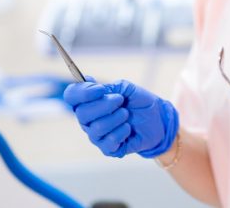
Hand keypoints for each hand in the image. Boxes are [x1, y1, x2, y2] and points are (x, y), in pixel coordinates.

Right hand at [64, 78, 178, 158]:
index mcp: (89, 101)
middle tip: (120, 100)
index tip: (100, 89)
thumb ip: (108, 86)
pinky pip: (108, 142)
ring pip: (96, 129)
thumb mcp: (126, 88)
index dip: (82, 92)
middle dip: (104, 105)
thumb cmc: (138, 101)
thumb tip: (88, 80)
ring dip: (115, 118)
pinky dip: (121, 132)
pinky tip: (128, 127)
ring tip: (126, 114)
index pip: (72, 96)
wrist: (157, 119)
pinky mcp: (108, 149)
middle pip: (82, 113)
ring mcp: (97, 135)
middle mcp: (88, 119)